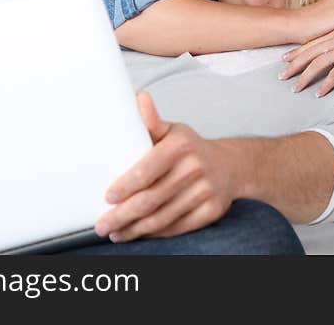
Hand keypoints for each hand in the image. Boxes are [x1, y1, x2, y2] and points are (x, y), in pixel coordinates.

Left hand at [94, 92, 235, 241]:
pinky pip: (177, 227)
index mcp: (181, 145)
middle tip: (103, 224)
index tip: (108, 197)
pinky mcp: (211, 211)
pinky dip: (156, 233)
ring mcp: (205, 191)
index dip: (125, 187)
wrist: (230, 166)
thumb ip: (151, 121)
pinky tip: (141, 232)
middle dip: (122, 215)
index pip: (147, 170)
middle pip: (151, 199)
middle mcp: (195, 168)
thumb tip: (139, 99)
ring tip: (117, 232)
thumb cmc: (191, 149)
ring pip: (162, 217)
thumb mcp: (173, 131)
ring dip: (135, 229)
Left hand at [280, 7, 333, 96]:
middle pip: (309, 54)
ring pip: (318, 64)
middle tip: (280, 76)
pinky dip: (326, 83)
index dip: (298, 52)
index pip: (313, 43)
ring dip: (305, 77)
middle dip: (293, 66)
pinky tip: (319, 93)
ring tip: (295, 88)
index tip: (285, 58)